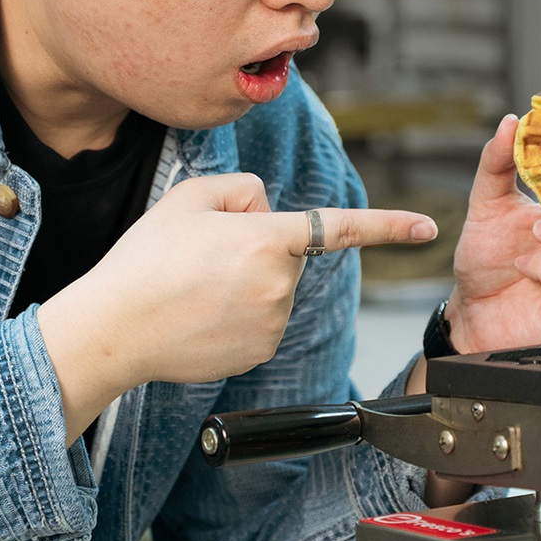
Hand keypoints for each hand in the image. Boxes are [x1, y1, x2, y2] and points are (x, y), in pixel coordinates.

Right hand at [38, 174, 436, 444]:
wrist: (113, 328)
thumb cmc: (146, 258)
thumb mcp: (191, 196)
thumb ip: (244, 189)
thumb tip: (268, 211)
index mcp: (267, 238)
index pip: (339, 226)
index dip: (389, 226)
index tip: (427, 227)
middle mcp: (280, 284)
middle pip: (288, 252)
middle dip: (258, 246)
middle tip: (200, 256)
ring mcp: (273, 323)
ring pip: (275, 287)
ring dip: (248, 282)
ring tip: (194, 288)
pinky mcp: (260, 351)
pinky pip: (263, 320)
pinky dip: (239, 314)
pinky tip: (200, 315)